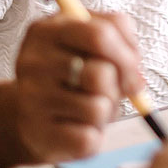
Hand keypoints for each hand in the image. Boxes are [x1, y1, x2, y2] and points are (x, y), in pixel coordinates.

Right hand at [12, 10, 145, 162]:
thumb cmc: (71, 74)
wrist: (34, 116)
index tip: (134, 66)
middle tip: (113, 89)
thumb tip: (135, 80)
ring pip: (98, 107)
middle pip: (101, 73)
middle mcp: (32, 62)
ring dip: (107, 110)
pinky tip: (79, 126)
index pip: (100, 34)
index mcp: (46, 30)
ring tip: (92, 107)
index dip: (127, 53)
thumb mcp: (90, 45)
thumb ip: (120, 45)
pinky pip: (88, 137)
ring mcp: (32, 98)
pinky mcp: (37, 133)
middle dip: (118, 85)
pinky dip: (95, 134)